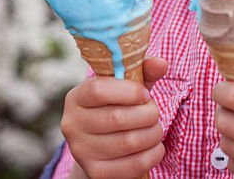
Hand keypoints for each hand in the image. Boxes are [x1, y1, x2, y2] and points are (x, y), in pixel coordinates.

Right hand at [61, 57, 168, 178]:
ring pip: (128, 142)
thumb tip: (161, 64)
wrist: (104, 145)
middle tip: (154, 112)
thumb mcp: (127, 86)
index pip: (98, 90)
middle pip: (117, 118)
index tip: (145, 94)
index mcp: (76, 98)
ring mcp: (81, 152)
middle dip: (147, 113)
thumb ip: (143, 71)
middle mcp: (72, 125)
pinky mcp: (96, 173)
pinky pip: (133, 165)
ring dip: (153, 133)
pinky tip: (154, 147)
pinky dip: (153, 154)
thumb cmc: (119, 107)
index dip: (129, 91)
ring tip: (155, 128)